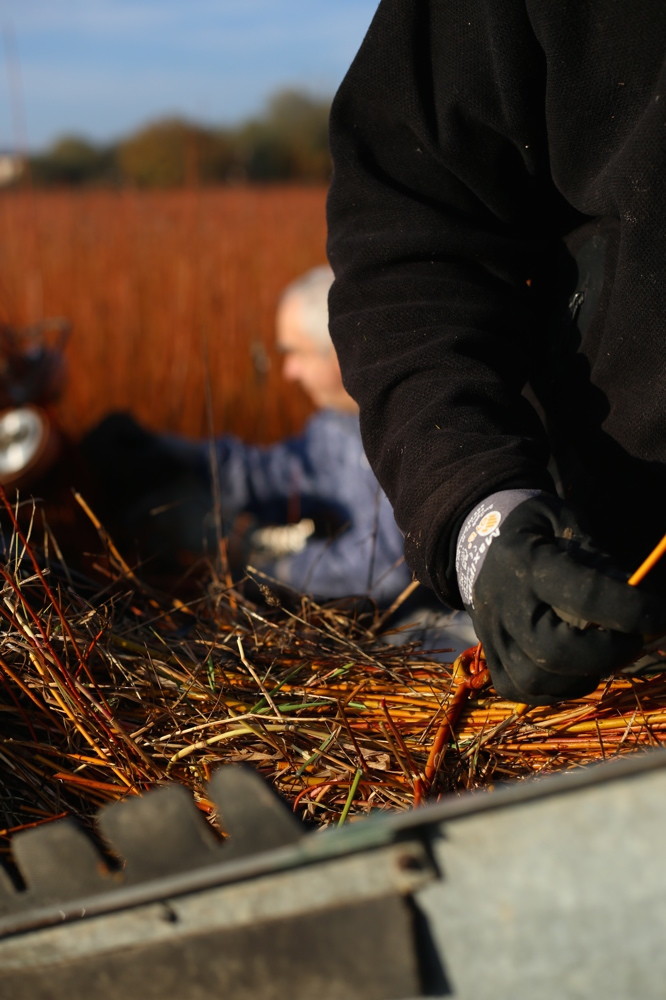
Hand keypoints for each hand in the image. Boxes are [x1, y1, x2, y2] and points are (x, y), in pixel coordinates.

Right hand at [468, 495, 665, 704]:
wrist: (481, 542)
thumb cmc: (538, 531)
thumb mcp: (568, 523)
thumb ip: (600, 560)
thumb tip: (637, 596)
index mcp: (525, 561)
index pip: (582, 595)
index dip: (630, 610)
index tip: (661, 614)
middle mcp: (502, 603)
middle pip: (553, 651)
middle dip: (607, 653)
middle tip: (633, 638)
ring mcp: (491, 635)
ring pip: (536, 679)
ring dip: (584, 674)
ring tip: (604, 652)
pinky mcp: (490, 659)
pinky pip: (523, 691)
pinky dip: (559, 688)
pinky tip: (577, 667)